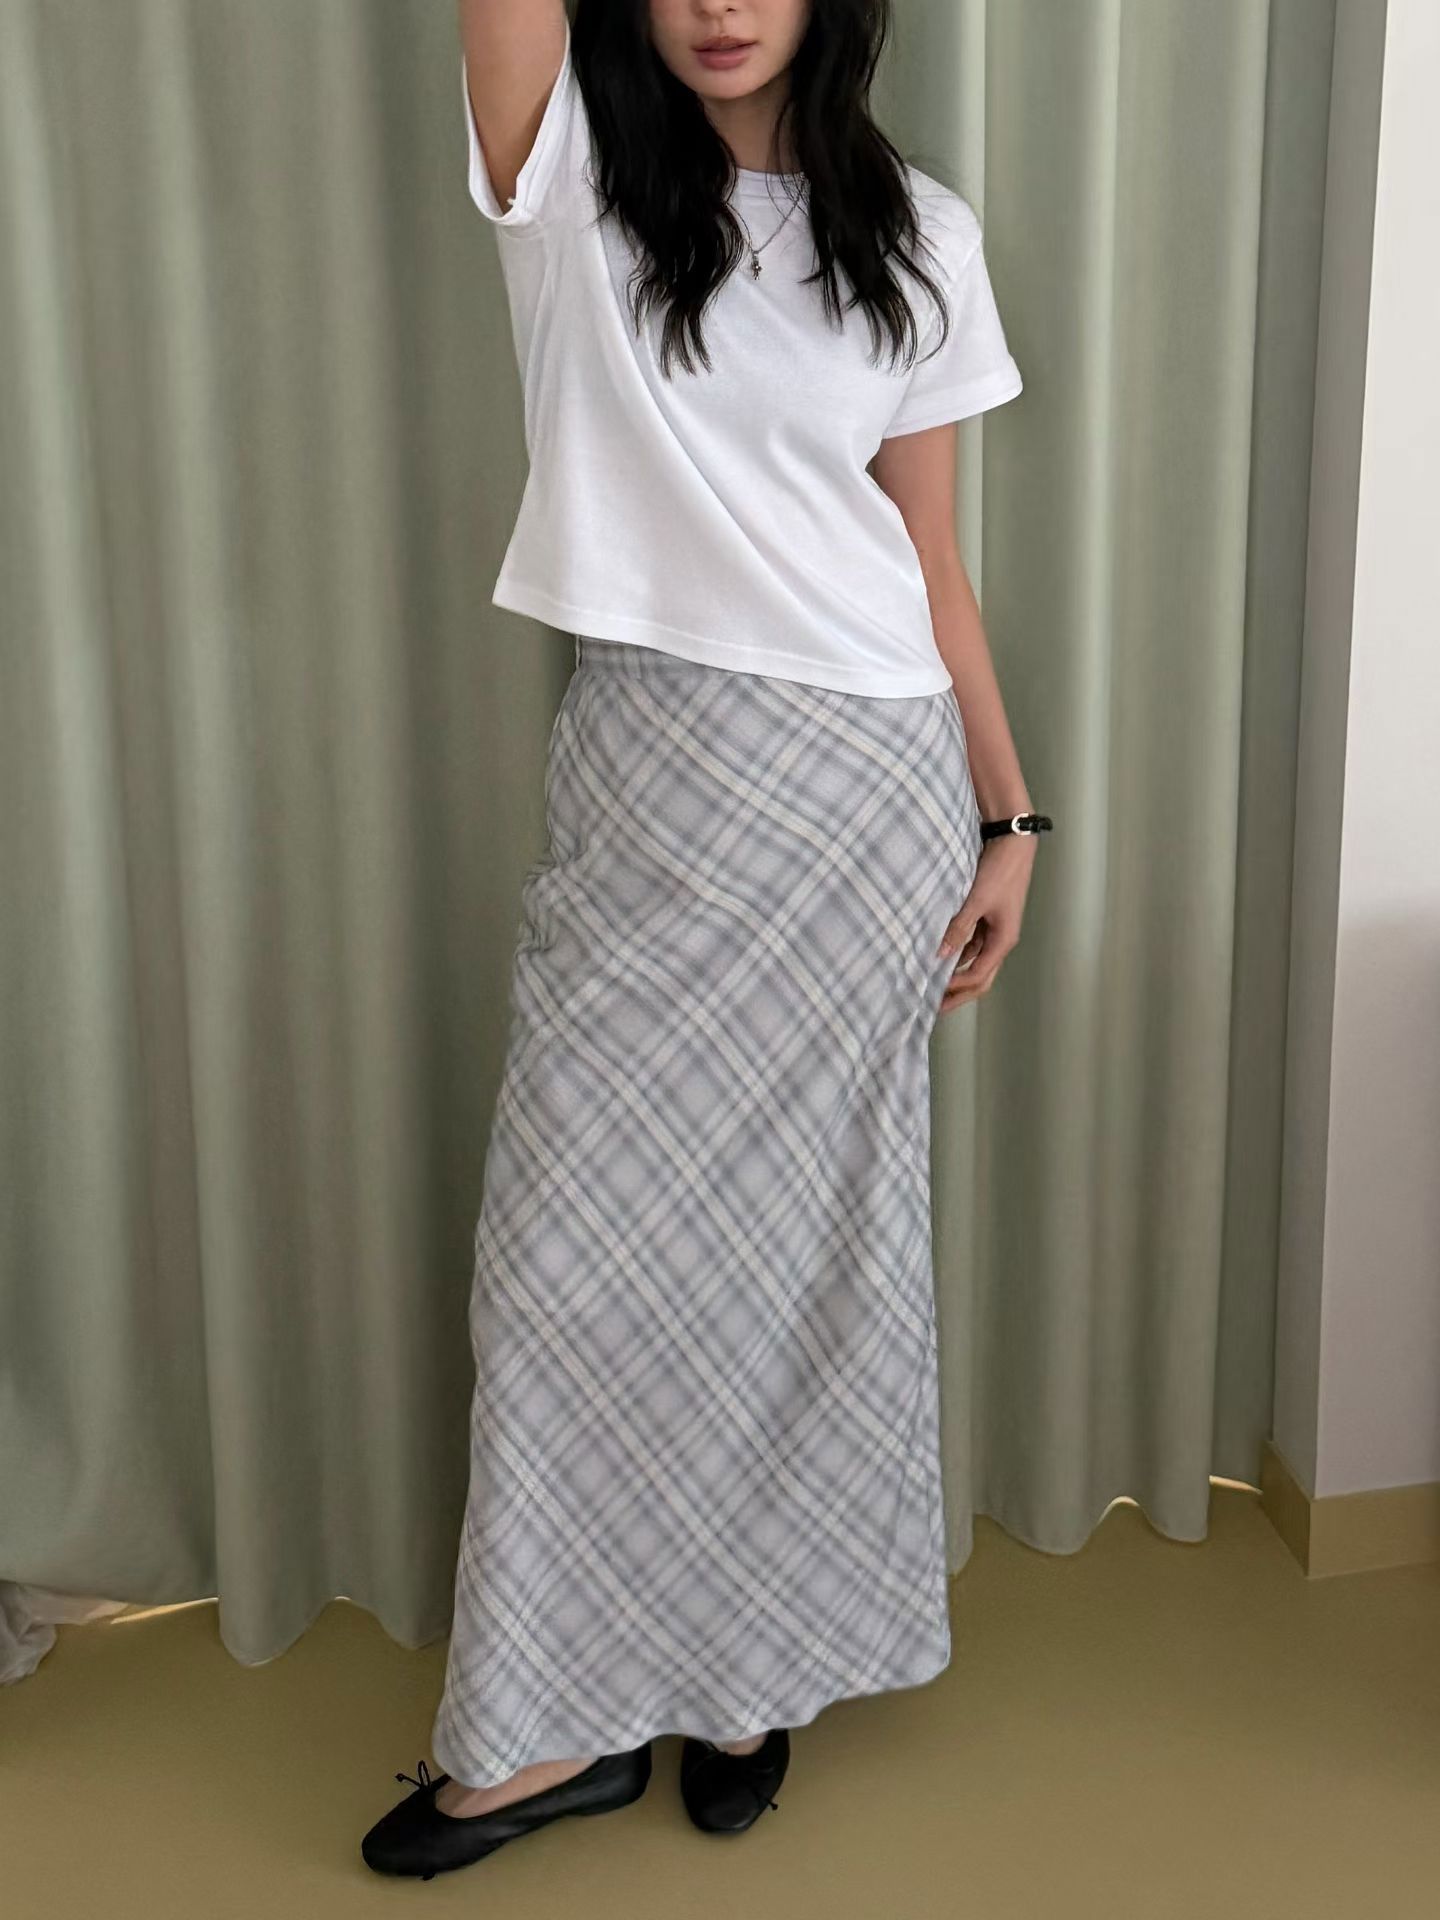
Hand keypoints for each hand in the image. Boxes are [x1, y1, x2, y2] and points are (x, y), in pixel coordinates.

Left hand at [934, 832, 1036, 1014]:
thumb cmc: (999, 871)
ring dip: (957, 973)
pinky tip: (940, 954)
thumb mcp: (975, 901)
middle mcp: (1000, 939)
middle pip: (980, 976)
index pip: (979, 976)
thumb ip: (958, 928)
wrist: (1011, 842)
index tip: (934, 994)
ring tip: (934, 983)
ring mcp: (994, 928)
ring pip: (974, 960)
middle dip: (959, 992)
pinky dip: (957, 952)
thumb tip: (939, 954)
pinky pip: (971, 943)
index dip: (957, 988)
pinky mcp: (986, 916)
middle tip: (936, 1006)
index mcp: (1003, 940)